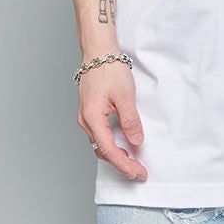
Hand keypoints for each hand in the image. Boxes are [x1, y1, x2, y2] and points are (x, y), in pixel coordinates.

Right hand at [77, 59, 147, 179]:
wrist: (98, 51)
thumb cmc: (109, 69)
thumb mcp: (125, 95)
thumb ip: (130, 120)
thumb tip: (136, 141)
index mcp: (92, 118)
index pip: (108, 150)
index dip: (124, 164)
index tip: (137, 172)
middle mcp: (85, 121)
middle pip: (102, 151)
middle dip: (120, 163)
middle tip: (138, 170)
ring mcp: (85, 117)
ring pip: (99, 144)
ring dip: (115, 154)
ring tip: (133, 160)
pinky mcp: (89, 112)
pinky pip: (99, 134)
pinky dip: (111, 143)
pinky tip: (122, 143)